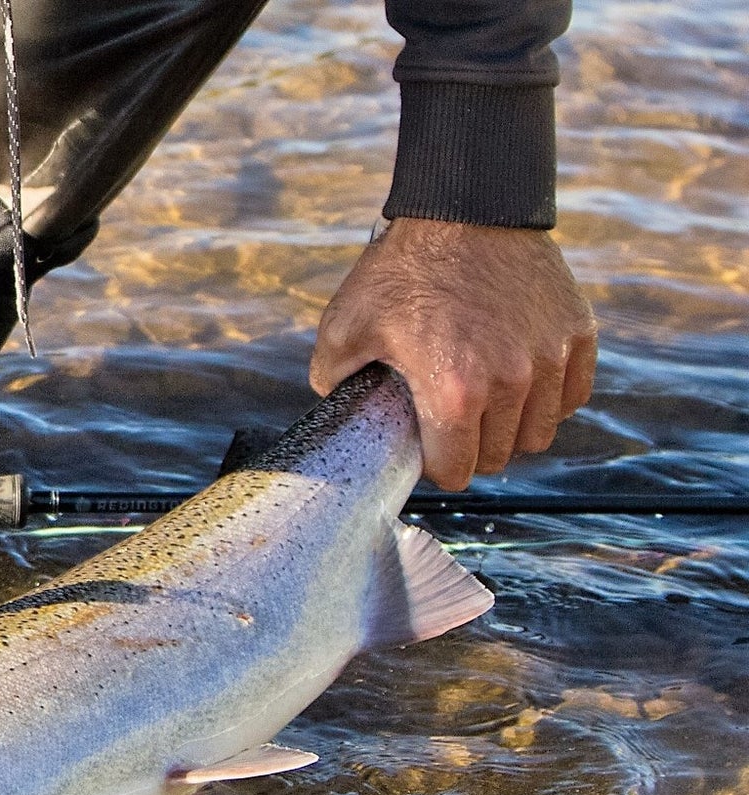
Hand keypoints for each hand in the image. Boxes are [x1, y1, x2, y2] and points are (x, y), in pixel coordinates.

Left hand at [308, 217, 596, 490]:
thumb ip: (333, 380)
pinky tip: (520, 385)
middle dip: (470, 449)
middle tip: (450, 426)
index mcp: (455, 392)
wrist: (464, 208)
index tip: (426, 448)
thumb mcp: (344, 327)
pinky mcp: (578, 334)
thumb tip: (338, 409)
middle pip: (498, 456)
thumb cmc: (401, 270)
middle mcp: (512, 383)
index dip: (435, 465)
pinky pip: (572, 396)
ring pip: (538, 433)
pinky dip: (548, 400)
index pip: (456, 470)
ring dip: (511, 430)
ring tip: (485, 408)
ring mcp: (551, 359)